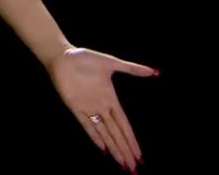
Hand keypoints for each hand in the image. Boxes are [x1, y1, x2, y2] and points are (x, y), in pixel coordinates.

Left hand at [49, 47, 155, 170]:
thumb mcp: (111, 63)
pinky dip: (95, 137)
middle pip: (116, 134)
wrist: (63, 56)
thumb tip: (155, 71)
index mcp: (111, 100)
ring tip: (122, 164)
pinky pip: (86, 125)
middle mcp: (101, 108)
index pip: (124, 126)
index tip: (140, 156)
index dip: (132, 140)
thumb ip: (132, 69)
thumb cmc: (85, 58)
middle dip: (125, 151)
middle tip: (134, 169)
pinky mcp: (75, 107)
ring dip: (113, 149)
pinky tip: (103, 149)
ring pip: (104, 134)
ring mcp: (88, 108)